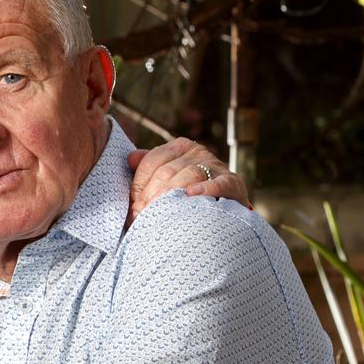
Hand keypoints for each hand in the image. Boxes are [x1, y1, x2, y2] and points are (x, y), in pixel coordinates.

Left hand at [127, 137, 248, 223]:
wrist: (223, 209)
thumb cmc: (187, 193)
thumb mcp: (168, 176)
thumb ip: (148, 167)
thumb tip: (130, 158)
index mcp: (180, 147)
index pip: (153, 161)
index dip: (139, 184)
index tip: (132, 205)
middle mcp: (198, 152)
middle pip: (167, 170)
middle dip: (150, 195)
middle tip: (140, 216)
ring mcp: (216, 166)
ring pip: (188, 175)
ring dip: (170, 195)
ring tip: (156, 214)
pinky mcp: (232, 183)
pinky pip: (218, 183)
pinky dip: (205, 189)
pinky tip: (191, 195)